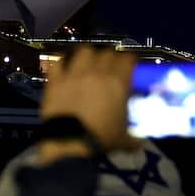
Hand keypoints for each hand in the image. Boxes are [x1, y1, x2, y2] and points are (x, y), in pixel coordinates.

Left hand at [38, 46, 137, 160]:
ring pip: (84, 51)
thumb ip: (133, 139)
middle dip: (110, 58)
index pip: (127, 59)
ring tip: (87, 64)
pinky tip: (64, 70)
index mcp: (118, 82)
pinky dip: (62, 64)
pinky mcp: (55, 81)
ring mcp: (74, 74)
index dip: (128, 61)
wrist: (69, 143)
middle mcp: (97, 73)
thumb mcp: (122, 139)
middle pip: (107, 53)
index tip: (128, 66)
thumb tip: (139, 144)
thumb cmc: (100, 139)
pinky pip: (58, 63)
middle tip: (109, 67)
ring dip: (88, 56)